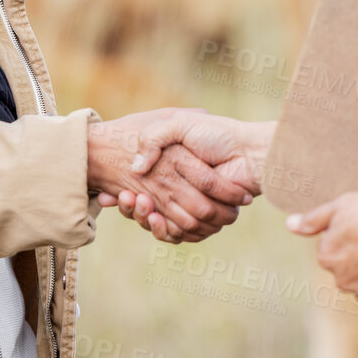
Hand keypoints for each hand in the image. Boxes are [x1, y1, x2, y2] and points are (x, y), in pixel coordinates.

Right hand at [86, 111, 251, 243]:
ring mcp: (187, 206)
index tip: (109, 192)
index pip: (137, 188)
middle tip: (124, 197)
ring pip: (155, 223)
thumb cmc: (216, 134)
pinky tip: (154, 218)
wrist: (248, 152)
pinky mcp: (200, 221)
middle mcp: (177, 190)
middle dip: (131, 207)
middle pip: (144, 209)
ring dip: (142, 218)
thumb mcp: (179, 123)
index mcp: (171, 168)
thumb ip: (155, 137)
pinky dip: (162, 230)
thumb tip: (137, 167)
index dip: (122, 194)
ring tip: (139, 203)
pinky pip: (175, 234)